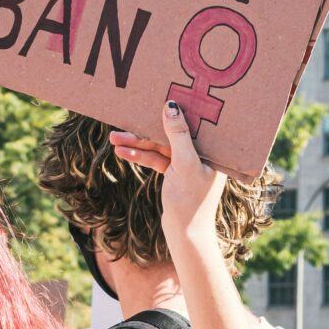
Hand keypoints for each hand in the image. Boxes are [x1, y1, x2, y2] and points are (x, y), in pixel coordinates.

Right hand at [109, 102, 225, 249]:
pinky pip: (156, 159)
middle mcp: (203, 153)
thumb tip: (171, 105)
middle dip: (148, 128)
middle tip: (126, 117)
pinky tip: (122, 151)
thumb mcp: (185, 163)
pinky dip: (140, 156)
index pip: (196, 121)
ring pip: (160, 146)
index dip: (179, 107)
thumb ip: (179, 134)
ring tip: (113, 137)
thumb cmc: (191, 200)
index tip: (159, 93)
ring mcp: (188, 163)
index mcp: (214, 148)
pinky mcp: (175, 173)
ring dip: (138, 142)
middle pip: (173, 132)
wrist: (185, 234)